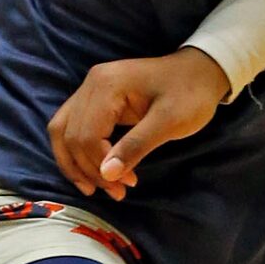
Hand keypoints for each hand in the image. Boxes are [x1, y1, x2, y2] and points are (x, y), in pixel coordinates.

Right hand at [49, 47, 231, 200]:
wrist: (202, 71)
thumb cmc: (190, 94)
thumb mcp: (170, 122)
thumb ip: (137, 146)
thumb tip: (107, 174)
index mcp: (107, 85)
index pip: (87, 135)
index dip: (100, 166)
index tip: (126, 184)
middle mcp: (91, 83)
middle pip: (70, 135)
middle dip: (88, 170)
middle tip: (116, 192)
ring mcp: (90, 88)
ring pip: (62, 131)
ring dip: (74, 163)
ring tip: (93, 189)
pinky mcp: (95, 97)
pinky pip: (71, 126)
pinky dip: (76, 150)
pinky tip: (89, 171)